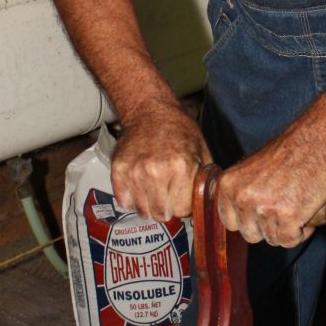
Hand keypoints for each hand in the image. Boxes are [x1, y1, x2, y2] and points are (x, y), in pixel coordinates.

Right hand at [111, 106, 210, 221]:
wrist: (150, 111)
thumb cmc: (179, 130)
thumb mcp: (201, 150)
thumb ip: (205, 180)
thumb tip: (207, 205)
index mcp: (181, 167)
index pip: (181, 210)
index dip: (184, 207)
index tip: (182, 199)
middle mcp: (156, 172)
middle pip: (161, 214)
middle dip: (168, 209)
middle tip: (169, 196)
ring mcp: (134, 173)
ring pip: (143, 211)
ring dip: (150, 205)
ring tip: (155, 190)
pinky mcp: (118, 171)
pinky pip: (125, 201)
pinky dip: (132, 199)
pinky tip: (140, 187)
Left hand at [217, 137, 325, 247]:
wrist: (313, 145)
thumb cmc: (287, 155)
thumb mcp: (250, 169)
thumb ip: (241, 192)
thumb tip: (241, 218)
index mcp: (229, 185)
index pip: (229, 222)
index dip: (248, 222)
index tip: (261, 217)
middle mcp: (242, 197)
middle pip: (250, 235)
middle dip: (268, 228)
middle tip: (283, 212)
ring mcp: (264, 208)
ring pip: (272, 239)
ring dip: (287, 230)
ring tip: (297, 209)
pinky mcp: (287, 216)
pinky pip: (289, 240)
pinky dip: (300, 233)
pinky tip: (306, 216)